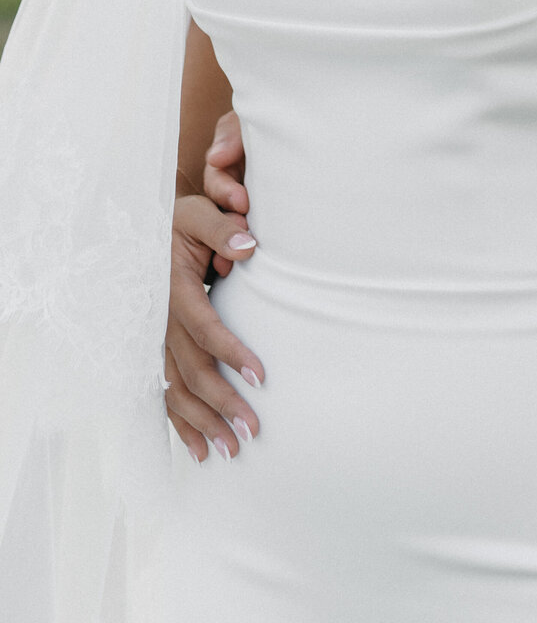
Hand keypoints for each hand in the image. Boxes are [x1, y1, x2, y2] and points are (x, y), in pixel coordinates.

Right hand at [165, 110, 262, 463]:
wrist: (146, 229)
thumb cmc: (181, 220)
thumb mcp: (198, 213)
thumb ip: (222, 228)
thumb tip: (249, 245)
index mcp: (171, 288)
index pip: (204, 327)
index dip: (231, 352)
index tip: (261, 375)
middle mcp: (159, 321)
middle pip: (191, 370)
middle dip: (222, 403)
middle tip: (253, 431)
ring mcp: (153, 341)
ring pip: (176, 390)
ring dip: (203, 423)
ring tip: (232, 450)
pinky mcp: (154, 351)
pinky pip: (164, 394)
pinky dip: (180, 425)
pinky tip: (198, 452)